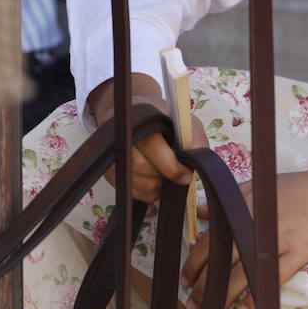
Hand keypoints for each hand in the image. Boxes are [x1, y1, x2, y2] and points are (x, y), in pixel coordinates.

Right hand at [88, 74, 208, 201]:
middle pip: (140, 166)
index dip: (170, 165)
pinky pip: (132, 193)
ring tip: (168, 176)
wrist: (137, 115)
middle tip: (179, 175)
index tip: (186, 176)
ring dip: (158, 186)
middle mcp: (120, 137)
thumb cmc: (165, 120)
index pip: (151, 145)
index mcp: (139, 119)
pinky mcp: (110, 173)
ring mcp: (112, 156)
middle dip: (164, 176)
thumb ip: (195, 136)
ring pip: (136, 183)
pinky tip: (157, 181)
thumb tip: (197, 157)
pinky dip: (149, 193)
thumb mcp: (185, 121)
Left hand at [180, 162, 307, 308]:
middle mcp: (256, 221)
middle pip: (222, 258)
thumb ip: (229, 198)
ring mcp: (277, 237)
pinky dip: (258, 295)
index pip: (211, 236)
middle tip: (193, 302)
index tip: (186, 277)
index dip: (195, 260)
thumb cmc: (298, 188)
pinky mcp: (298, 252)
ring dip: (226, 295)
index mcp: (244, 204)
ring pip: (243, 272)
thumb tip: (201, 212)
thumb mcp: (259, 185)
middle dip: (205, 283)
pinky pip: (272, 278)